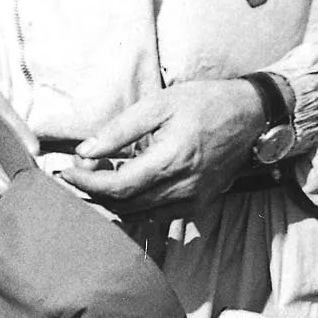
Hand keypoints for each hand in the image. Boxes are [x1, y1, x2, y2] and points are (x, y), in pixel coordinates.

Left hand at [66, 79, 266, 211]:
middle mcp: (183, 187)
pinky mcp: (200, 203)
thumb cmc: (204, 103)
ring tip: (103, 173)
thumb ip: (118, 131)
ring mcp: (193, 199)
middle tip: (82, 169)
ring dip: (114, 199)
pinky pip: (159, 215)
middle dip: (95, 191)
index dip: (85, 185)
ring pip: (139, 213)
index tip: (64, 174)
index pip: (116, 188)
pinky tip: (129, 184)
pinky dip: (137, 205)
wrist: (252, 113)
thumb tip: (84, 152)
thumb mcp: (158, 105)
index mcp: (170, 160)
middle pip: (124, 205)